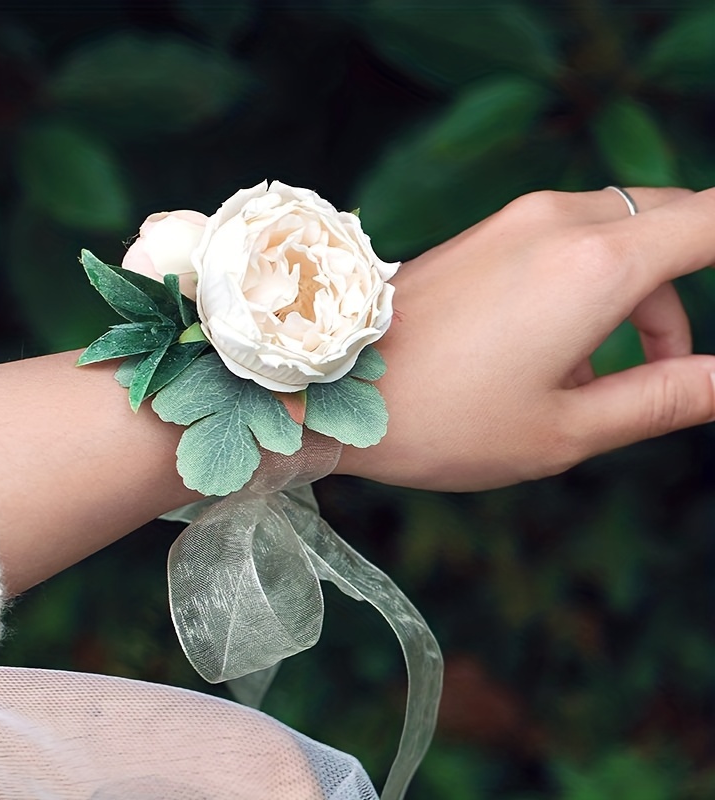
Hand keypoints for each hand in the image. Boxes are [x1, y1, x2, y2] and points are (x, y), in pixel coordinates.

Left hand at [338, 187, 714, 490]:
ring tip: (593, 383)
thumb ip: (664, 398)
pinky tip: (548, 354)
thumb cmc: (442, 420)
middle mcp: (558, 220)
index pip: (714, 221)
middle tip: (664, 370)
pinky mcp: (482, 234)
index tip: (694, 338)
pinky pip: (562, 241)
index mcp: (596, 264)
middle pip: (668, 223)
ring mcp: (513, 220)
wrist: (330, 390)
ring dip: (631, 295)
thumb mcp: (565, 429)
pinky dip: (583, 285)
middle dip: (681, 293)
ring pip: (615, 234)